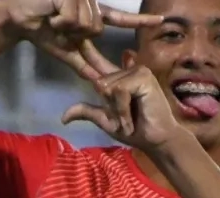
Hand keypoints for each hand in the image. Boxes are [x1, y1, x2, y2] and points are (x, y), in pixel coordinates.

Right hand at [0, 0, 161, 80]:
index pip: (120, 19)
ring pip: (88, 22)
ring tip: (54, 19)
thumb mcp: (66, 51)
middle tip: (58, 27)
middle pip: (97, 27)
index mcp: (92, 16)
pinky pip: (75, 17)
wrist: (18, 18)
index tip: (160, 22)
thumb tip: (100, 82)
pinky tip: (52, 14)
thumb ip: (85, 66)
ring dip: (67, 26)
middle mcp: (89, 3)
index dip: (140, 21)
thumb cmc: (41, 31)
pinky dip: (61, 20)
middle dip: (76, 33)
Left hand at [61, 45, 182, 153]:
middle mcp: (127, 69)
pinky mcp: (143, 76)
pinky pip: (119, 91)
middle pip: (100, 83)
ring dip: (116, 111)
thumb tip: (63, 118)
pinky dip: (122, 109)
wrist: (157, 140)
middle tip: (125, 118)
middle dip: (109, 107)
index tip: (75, 36)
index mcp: (117, 78)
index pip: (96, 61)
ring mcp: (137, 71)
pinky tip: (131, 119)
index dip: (86, 49)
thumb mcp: (106, 121)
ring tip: (129, 120)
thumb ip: (87, 112)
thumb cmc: (135, 131)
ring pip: (108, 87)